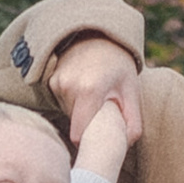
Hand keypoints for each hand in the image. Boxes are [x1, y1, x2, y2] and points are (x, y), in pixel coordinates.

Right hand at [50, 34, 139, 152]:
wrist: (98, 36)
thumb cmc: (119, 66)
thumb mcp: (132, 92)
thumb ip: (132, 123)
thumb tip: (124, 146)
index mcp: (90, 90)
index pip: (79, 133)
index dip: (88, 140)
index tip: (97, 139)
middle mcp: (68, 86)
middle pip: (75, 124)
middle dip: (88, 124)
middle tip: (102, 112)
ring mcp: (57, 82)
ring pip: (68, 113)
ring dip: (81, 111)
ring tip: (94, 96)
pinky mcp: (51, 81)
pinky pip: (62, 102)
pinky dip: (73, 101)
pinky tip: (84, 88)